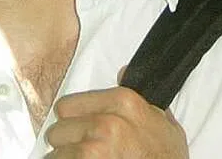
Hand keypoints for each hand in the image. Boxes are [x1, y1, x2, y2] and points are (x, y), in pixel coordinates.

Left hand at [44, 86, 187, 157]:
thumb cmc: (166, 158)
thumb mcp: (164, 122)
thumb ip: (142, 97)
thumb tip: (123, 71)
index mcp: (123, 102)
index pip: (67, 105)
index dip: (73, 121)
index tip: (81, 130)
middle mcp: (106, 122)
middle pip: (57, 130)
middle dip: (67, 141)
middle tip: (83, 150)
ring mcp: (94, 149)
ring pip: (56, 153)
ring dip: (66, 158)